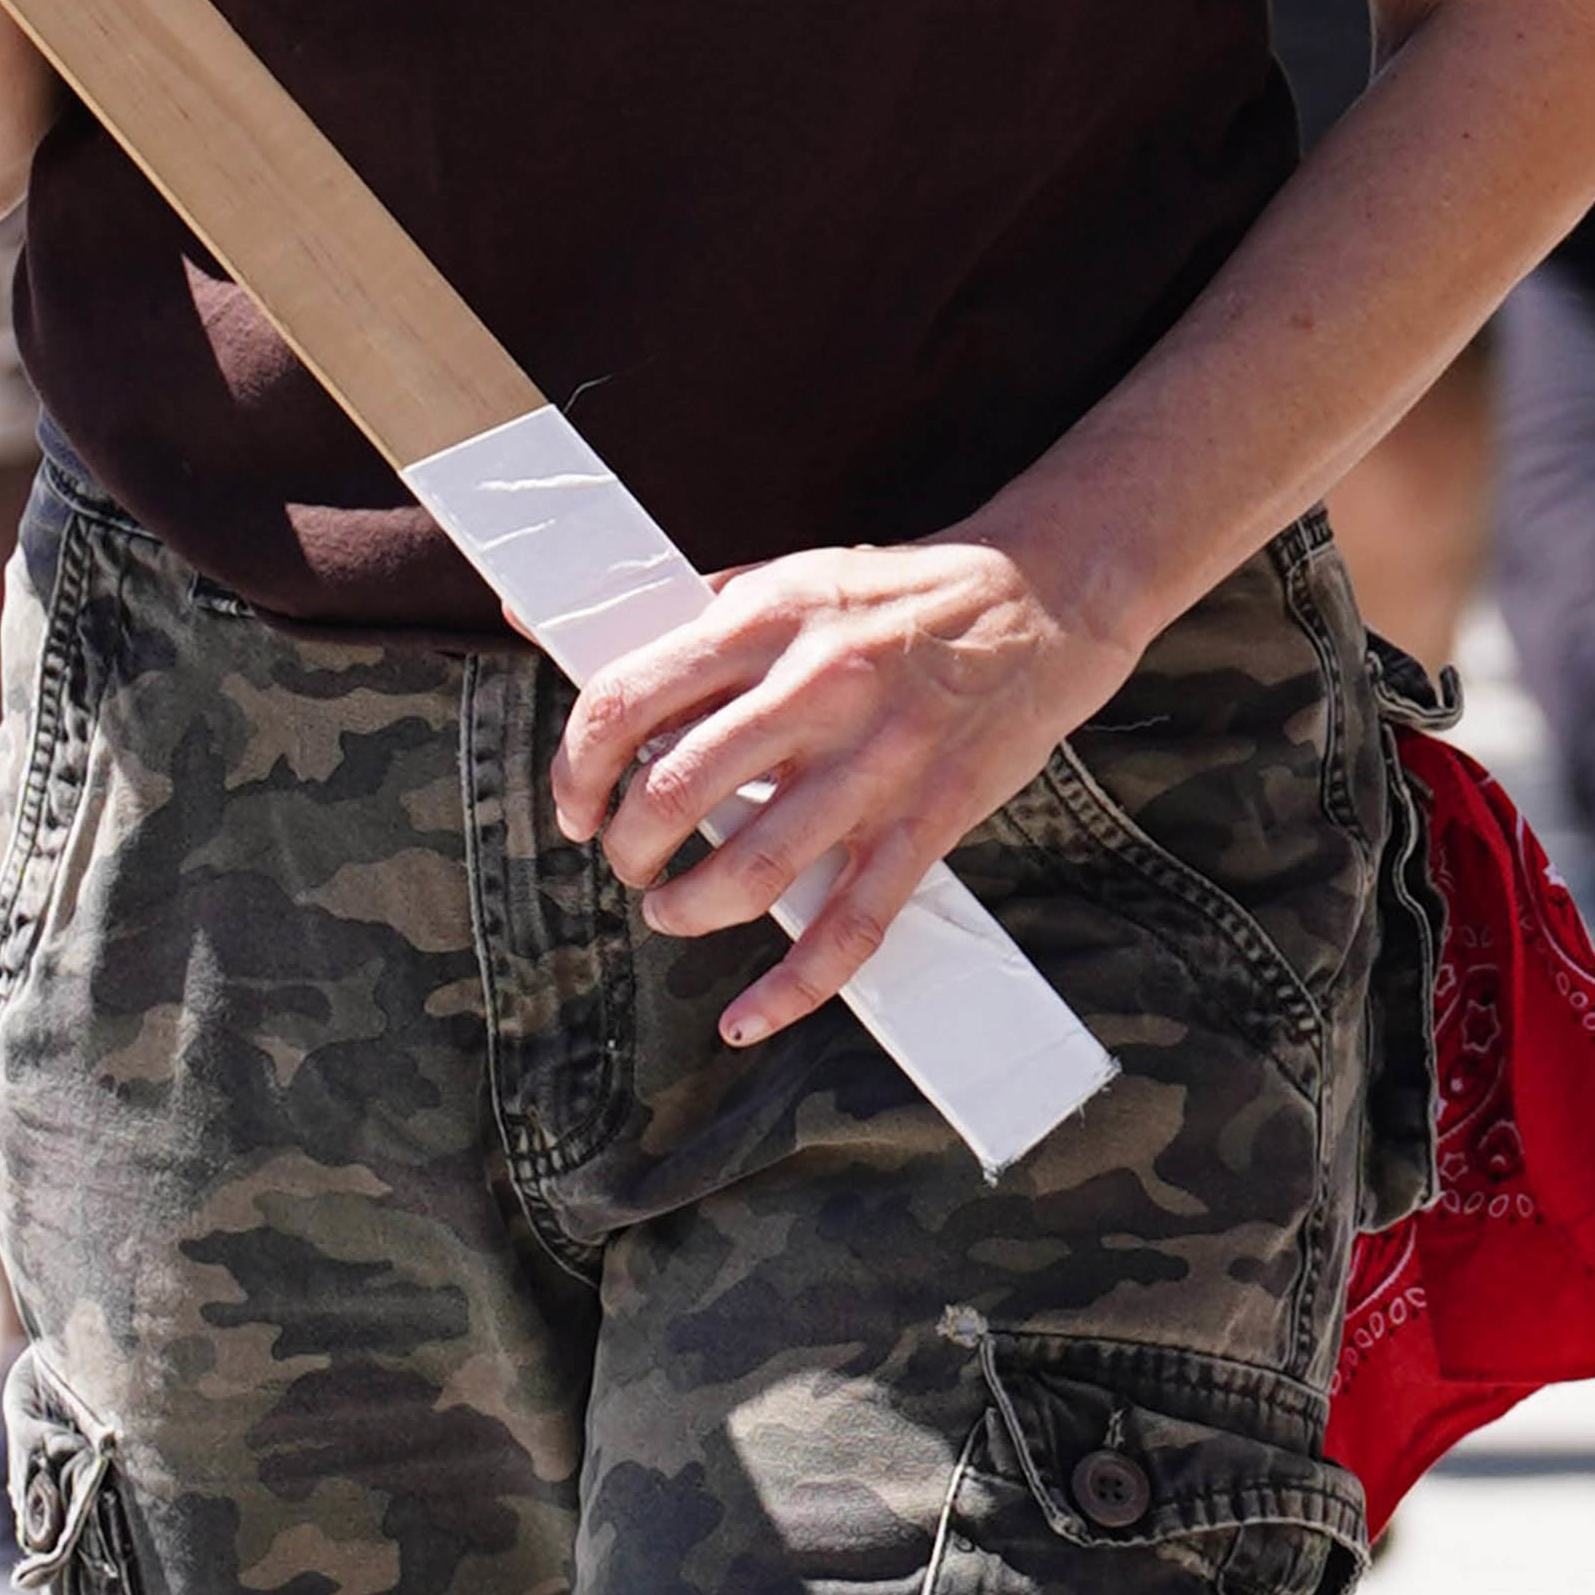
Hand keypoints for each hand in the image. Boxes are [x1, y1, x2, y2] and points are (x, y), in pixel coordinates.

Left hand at [550, 536, 1139, 1048]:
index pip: (628, 701)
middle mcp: (816, 690)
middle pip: (675, 792)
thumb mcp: (788, 577)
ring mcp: (875, 764)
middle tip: (627, 857)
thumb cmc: (897, 594)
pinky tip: (745, 1017)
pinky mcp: (927, 821)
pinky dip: (792, 987)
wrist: (1040, 599)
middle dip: (627, 846)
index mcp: (766, 619)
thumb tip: (554, 627)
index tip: (576, 800)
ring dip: (688, 907)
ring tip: (671, 909)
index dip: (578, 767)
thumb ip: (689, 616)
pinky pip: (852, 925)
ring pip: (752, 867)